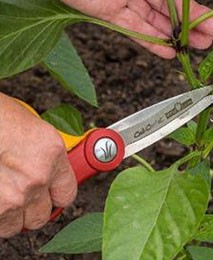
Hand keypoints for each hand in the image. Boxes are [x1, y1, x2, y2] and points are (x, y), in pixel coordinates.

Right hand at [0, 93, 76, 236]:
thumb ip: (43, 153)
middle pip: (41, 216)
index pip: (66, 194)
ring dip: (9, 215)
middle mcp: (36, 178)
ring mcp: (10, 197)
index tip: (49, 196)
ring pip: (15, 225)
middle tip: (21, 198)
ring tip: (2, 197)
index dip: (55, 197)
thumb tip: (44, 165)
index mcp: (52, 154)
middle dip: (31, 210)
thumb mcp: (31, 127)